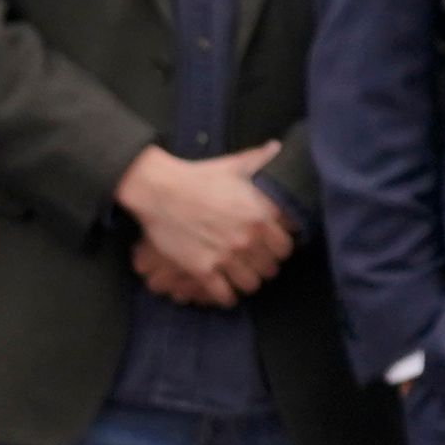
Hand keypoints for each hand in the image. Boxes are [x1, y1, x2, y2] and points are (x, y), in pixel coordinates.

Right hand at [114, 142, 290, 305]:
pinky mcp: (202, 269)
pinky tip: (224, 291)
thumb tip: (278, 148)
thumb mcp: (235, 166)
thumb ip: (261, 160)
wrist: (159, 189)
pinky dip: (226, 297)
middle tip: (254, 263)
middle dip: (263, 267)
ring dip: (247, 282)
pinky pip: (223, 295)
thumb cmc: (199, 175)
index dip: (279, 250)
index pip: (285, 249)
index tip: (270, 249)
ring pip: (250, 285)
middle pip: (270, 269)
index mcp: (260, 217)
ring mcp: (225, 257)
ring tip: (241, 276)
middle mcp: (246, 240)